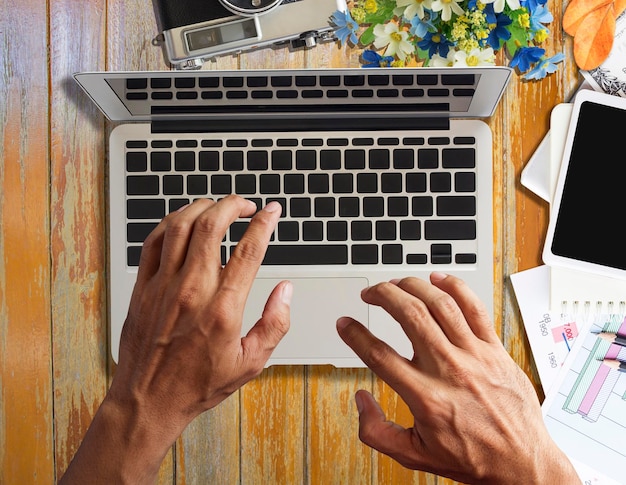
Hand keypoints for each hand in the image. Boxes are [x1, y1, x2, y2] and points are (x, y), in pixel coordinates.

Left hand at [61, 196, 290, 483]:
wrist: (147, 400)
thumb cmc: (197, 384)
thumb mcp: (250, 363)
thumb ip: (275, 323)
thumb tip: (286, 290)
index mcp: (223, 309)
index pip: (248, 251)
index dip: (264, 224)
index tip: (272, 212)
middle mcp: (192, 291)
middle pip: (212, 227)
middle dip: (232, 205)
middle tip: (245, 205)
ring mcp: (163, 286)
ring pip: (180, 226)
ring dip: (202, 207)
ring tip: (217, 207)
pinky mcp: (143, 287)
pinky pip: (153, 241)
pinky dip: (171, 223)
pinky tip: (184, 222)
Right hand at [336, 273, 579, 484]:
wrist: (523, 462)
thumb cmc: (474, 458)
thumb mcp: (415, 455)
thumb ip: (377, 432)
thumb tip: (361, 401)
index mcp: (426, 398)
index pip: (380, 355)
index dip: (355, 335)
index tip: (345, 324)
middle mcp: (449, 370)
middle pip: (410, 316)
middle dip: (383, 295)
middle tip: (371, 293)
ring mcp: (475, 356)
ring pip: (440, 305)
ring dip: (413, 287)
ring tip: (397, 284)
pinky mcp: (495, 349)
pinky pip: (475, 308)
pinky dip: (455, 287)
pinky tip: (438, 280)